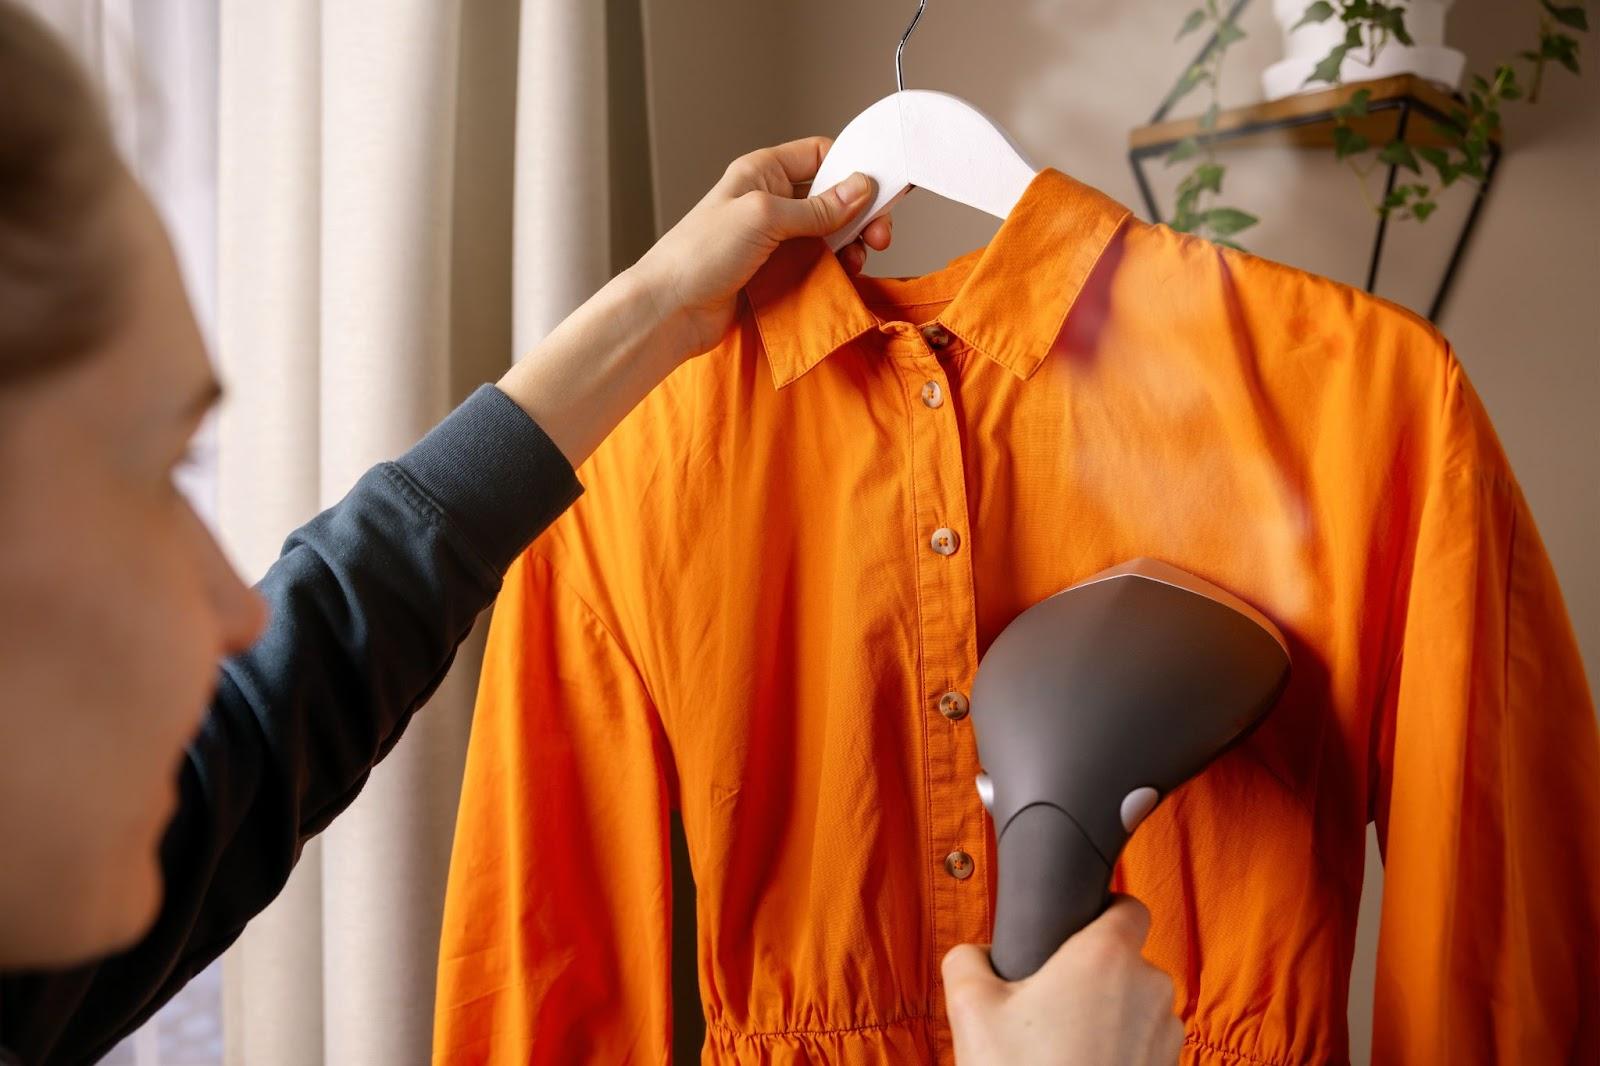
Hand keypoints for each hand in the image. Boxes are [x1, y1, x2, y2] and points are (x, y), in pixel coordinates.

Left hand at [630, 135, 892, 360]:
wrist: (671, 311)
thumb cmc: (699, 254)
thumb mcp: (764, 217)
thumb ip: (816, 207)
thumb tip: (860, 188)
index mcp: (762, 173)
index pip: (820, 155)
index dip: (852, 168)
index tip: (880, 189)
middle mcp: (769, 201)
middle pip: (831, 198)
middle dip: (859, 214)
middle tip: (879, 234)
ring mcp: (773, 240)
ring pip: (828, 235)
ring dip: (850, 246)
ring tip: (857, 260)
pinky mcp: (775, 273)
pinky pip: (816, 265)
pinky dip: (834, 270)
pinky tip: (842, 276)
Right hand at [943, 897, 1183, 1065]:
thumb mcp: (970, 1007)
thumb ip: (968, 960)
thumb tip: (975, 955)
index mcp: (1106, 956)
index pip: (1130, 906)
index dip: (1104, 911)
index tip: (1078, 930)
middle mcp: (1149, 988)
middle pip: (1128, 960)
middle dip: (1094, 975)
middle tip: (1051, 1003)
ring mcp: (1166, 1036)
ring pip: (1138, 1005)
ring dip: (1111, 1015)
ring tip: (1064, 1044)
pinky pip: (1146, 1044)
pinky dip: (1122, 1050)